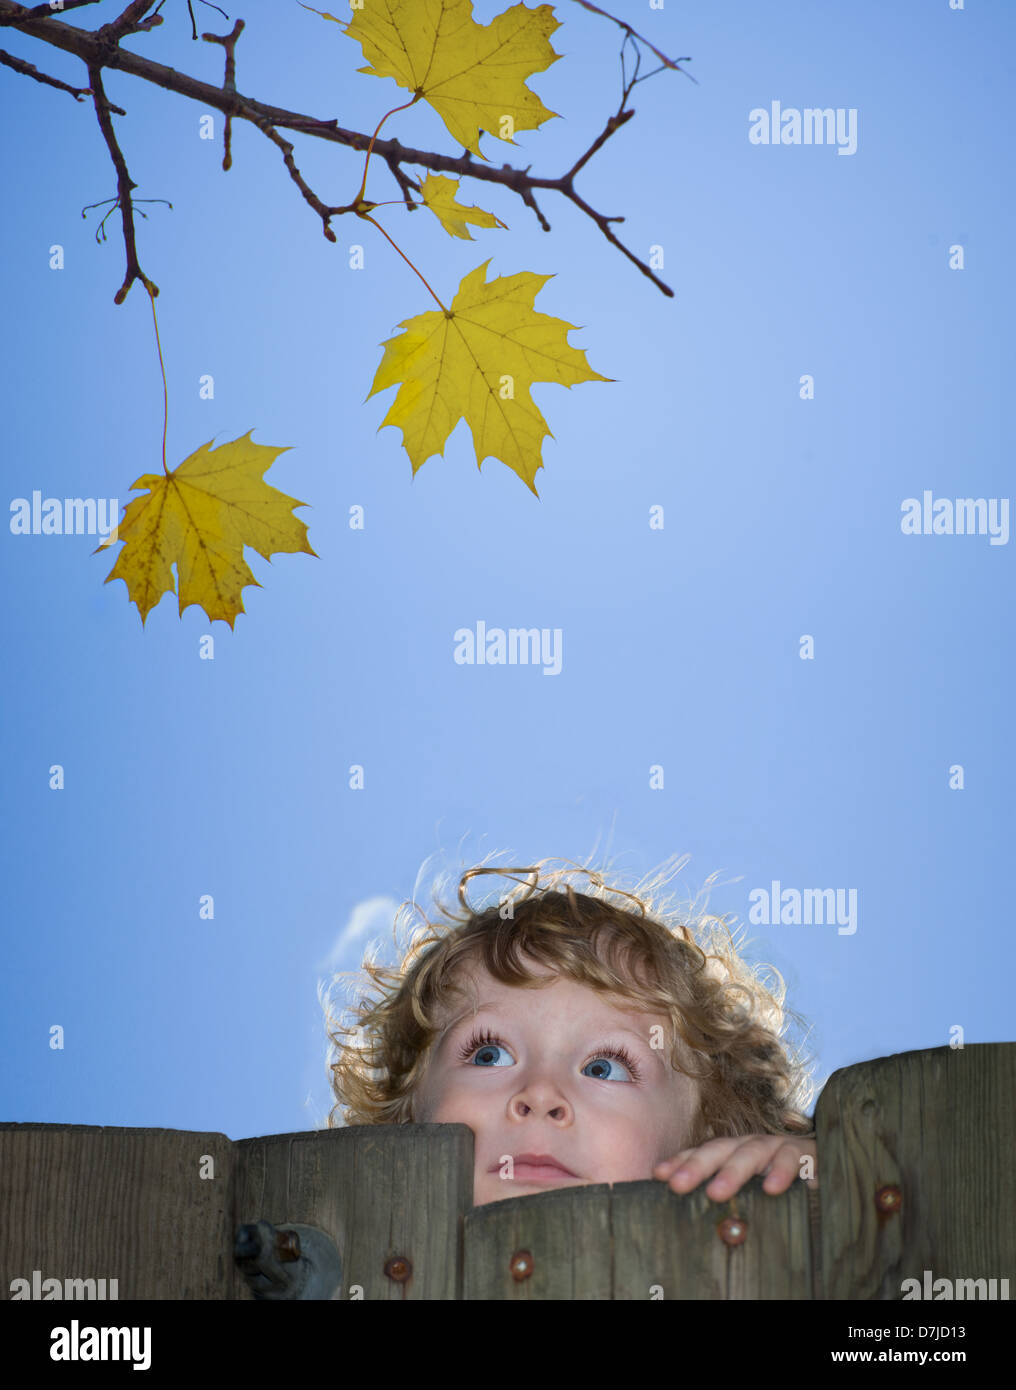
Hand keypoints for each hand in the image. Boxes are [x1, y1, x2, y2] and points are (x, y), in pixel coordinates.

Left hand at [653, 1134, 817, 1199]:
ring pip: (751, 1153)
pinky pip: (793, 1160)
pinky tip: (773, 1188)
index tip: (658, 1176)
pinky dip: (783, 1171)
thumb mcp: (751, 1193)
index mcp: (733, 1153)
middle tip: (677, 1186)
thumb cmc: (782, 1186)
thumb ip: (728, 1201)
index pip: (701, 1153)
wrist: (829, 1168)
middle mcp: (751, 1146)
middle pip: (719, 1150)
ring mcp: (777, 1147)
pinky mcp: (807, 1154)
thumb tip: (694, 1225)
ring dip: (733, 1171)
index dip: (680, 1162)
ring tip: (716, 1192)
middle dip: (696, 1166)